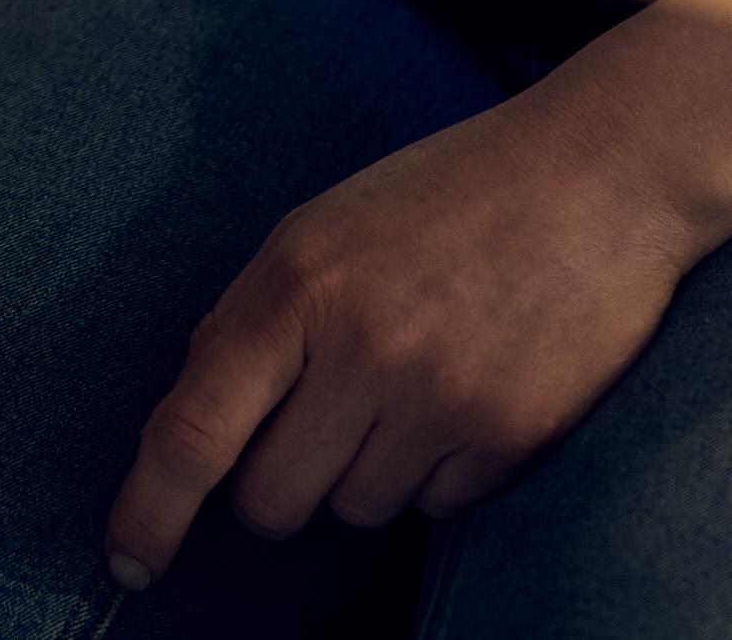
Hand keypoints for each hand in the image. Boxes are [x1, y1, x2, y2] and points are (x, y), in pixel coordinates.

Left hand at [102, 80, 720, 582]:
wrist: (603, 171)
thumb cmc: (451, 194)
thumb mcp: (325, 225)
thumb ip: (252, 314)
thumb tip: (191, 411)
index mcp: (296, 282)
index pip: (193, 429)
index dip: (149, 510)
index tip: (127, 561)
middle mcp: (361, 347)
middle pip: (270, 502)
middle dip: (280, 486)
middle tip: (325, 420)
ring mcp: (439, 397)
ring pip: (354, 512)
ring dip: (367, 473)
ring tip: (417, 380)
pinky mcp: (510, 435)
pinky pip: (436, 510)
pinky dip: (441, 473)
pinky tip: (472, 391)